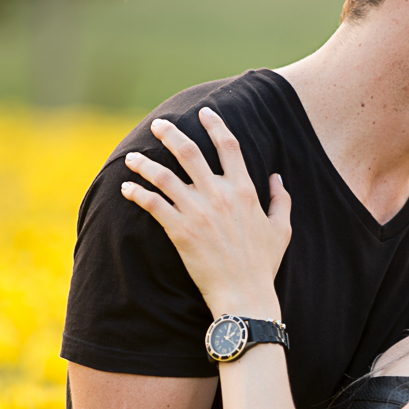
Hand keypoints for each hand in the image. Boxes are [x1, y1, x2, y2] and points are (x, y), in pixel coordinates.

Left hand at [121, 108, 291, 317]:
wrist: (244, 296)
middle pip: (190, 152)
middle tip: (158, 125)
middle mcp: (220, 196)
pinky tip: (126, 189)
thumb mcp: (281, 230)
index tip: (204, 113)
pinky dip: (137, 193)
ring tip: (132, 157)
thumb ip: (280, 200)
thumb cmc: (263, 266)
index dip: (215, 125)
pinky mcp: (179, 231)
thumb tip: (276, 178)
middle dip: (171, 134)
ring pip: (164, 176)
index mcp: (245, 191)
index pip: (229, 147)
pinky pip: (153, 204)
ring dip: (145, 163)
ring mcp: (198, 212)